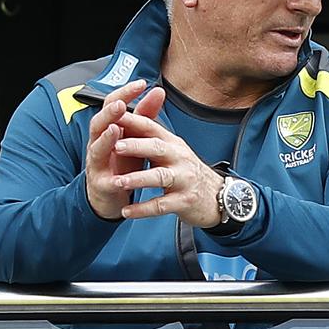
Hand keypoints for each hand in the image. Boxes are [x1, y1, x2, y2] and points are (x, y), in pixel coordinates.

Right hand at [85, 80, 164, 219]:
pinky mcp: (102, 185)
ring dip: (105, 138)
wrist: (111, 196)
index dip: (125, 93)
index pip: (112, 106)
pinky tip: (119, 176)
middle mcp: (98, 144)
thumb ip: (146, 115)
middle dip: (109, 113)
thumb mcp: (135, 138)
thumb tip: (158, 90)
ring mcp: (97, 164)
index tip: (141, 83)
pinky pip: (106, 180)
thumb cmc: (123, 163)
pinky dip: (113, 177)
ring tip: (115, 128)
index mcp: (108, 130)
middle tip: (121, 104)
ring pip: (97, 148)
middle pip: (99, 123)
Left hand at [111, 111, 225, 227]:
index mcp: (173, 143)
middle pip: (157, 148)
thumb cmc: (187, 172)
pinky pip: (161, 205)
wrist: (217, 195)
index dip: (132, 122)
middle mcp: (180, 158)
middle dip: (136, 146)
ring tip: (118, 182)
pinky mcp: (184, 201)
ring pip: (160, 177)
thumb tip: (123, 120)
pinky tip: (126, 211)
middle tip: (115, 146)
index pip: (151, 128)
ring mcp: (184, 180)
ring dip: (138, 179)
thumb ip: (151, 138)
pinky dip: (143, 209)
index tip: (111, 117)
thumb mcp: (173, 151)